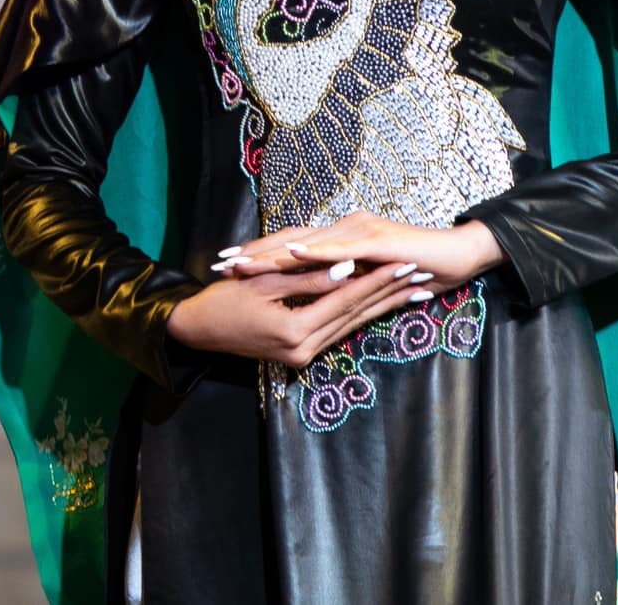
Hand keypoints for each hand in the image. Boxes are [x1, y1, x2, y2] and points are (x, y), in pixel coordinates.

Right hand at [164, 257, 437, 366]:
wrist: (196, 330)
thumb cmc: (223, 299)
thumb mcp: (265, 283)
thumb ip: (310, 278)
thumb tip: (349, 267)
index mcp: (295, 330)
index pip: (347, 299)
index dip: (378, 279)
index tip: (406, 262)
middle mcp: (304, 349)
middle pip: (357, 315)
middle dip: (390, 294)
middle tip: (422, 274)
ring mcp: (302, 355)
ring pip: (351, 325)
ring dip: (382, 306)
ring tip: (412, 289)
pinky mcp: (300, 354)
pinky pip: (337, 331)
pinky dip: (359, 315)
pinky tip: (380, 304)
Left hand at [209, 211, 505, 295]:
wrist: (459, 255)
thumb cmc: (421, 267)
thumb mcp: (373, 279)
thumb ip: (350, 286)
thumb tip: (327, 296)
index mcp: (343, 242)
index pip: (296, 252)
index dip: (262, 260)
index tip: (229, 271)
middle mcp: (346, 231)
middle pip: (291, 244)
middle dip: (253, 256)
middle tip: (218, 265)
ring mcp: (359, 232)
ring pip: (305, 244)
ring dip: (270, 254)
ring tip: (239, 263)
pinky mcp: (375, 239)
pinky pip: (338, 247)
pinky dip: (312, 251)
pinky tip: (288, 254)